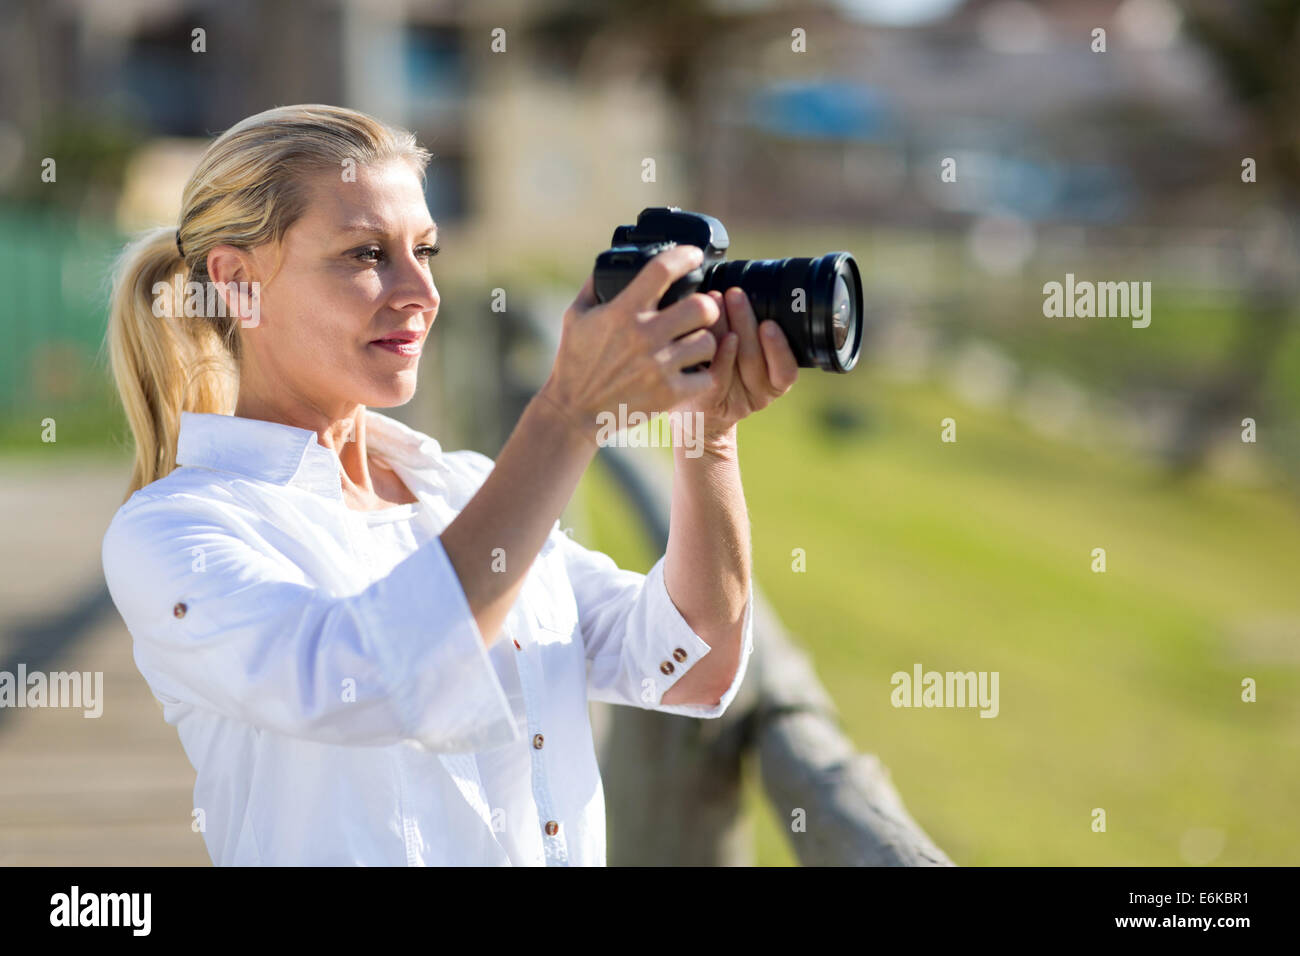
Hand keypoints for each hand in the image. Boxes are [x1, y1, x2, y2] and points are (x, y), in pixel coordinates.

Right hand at [538, 245, 722, 440]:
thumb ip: (594, 285)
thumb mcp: (575, 316)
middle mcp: (644, 336)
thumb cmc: (575, 361)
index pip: (661, 270)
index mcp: (622, 312)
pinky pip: (707, 376)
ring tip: (695, 343)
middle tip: (702, 311)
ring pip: (708, 342)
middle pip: (701, 306)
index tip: (693, 256)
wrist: (573, 411)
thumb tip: (611, 260)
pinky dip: (704, 373)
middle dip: (707, 305)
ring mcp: (659, 366)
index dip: (684, 256)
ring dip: (705, 340)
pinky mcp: (669, 393)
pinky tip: (693, 370)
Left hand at [680, 287, 798, 440]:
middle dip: (746, 322)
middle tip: (736, 294)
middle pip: (757, 358)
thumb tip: (740, 291)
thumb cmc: (716, 370)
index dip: (780, 349)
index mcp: (773, 380)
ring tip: (717, 301)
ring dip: (729, 329)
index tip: (770, 323)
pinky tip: (711, 337)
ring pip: (738, 365)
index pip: (787, 371)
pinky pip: (718, 379)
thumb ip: (743, 329)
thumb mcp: (736, 352)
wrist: (692, 410)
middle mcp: (759, 393)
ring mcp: (735, 401)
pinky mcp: (711, 404)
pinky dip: (718, 355)